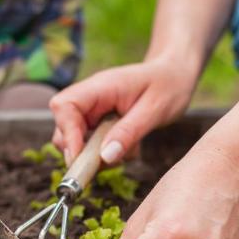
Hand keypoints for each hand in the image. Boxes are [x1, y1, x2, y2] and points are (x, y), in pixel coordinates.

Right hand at [50, 57, 197, 165]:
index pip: (64, 107)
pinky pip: (90, 144)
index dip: (67, 134)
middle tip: (106, 163)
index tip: (80, 158)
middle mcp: (90, 98)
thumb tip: (105, 157)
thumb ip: (129, 132)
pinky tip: (128, 148)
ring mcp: (93, 110)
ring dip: (95, 155)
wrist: (175, 75)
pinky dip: (105, 154)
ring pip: (74, 139)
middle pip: (63, 127)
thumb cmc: (168, 85)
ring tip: (126, 152)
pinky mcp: (99, 122)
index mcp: (100, 87)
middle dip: (79, 151)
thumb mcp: (154, 110)